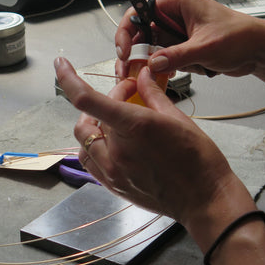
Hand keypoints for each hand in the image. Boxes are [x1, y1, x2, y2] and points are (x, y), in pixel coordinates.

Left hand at [55, 56, 245, 225]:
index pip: (87, 100)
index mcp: (134, 127)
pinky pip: (89, 161)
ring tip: (114, 121)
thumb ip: (152, 94)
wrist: (204, 200)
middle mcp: (117, 150)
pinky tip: (111, 142)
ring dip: (92, 125)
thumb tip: (142, 75)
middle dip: (106, 101)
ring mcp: (112, 171)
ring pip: (83, 139)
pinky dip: (93, 146)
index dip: (68, 79)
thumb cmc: (198, 160)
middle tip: (129, 98)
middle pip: (91, 116)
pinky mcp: (113, 185)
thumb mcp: (178, 119)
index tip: (60, 64)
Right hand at [115, 0, 264, 79]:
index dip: (126, 32)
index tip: (124, 52)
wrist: (259, 50)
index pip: (138, 11)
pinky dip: (161, 68)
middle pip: (139, 32)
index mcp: (177, 2)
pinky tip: (167, 75)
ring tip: (148, 76)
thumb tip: (152, 64)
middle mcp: (172, 14)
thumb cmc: (241, 36)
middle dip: (134, 52)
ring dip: (148, 62)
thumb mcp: (206, 46)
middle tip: (127, 70)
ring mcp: (175, 31)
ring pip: (148, 47)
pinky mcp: (180, 45)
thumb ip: (177, 56)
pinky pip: (161, 57)